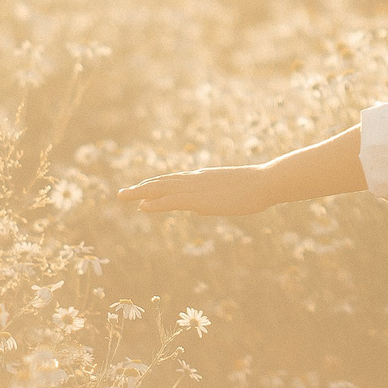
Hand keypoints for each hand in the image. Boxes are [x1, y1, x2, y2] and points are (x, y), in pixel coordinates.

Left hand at [117, 165, 278, 216]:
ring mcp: (196, 188)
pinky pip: (172, 201)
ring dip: (139, 193)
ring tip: (122, 196)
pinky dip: (156, 203)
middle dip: (141, 188)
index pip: (173, 181)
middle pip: (162, 182)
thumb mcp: (230, 194)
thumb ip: (212, 200)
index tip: (141, 189)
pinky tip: (142, 206)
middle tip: (122, 194)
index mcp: (203, 178)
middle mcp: (195, 180)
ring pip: (161, 189)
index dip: (155, 185)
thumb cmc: (256, 189)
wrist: (265, 182)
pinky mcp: (200, 198)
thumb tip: (201, 209)